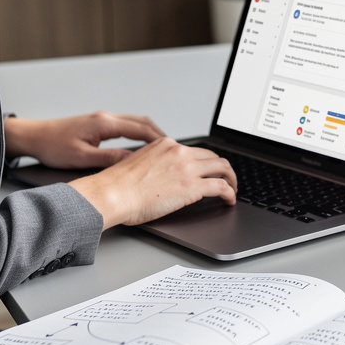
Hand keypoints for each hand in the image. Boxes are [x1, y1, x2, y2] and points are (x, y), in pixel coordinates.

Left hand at [3, 112, 166, 168]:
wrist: (34, 137)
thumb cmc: (52, 147)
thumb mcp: (81, 157)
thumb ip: (108, 159)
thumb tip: (132, 161)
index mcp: (104, 123)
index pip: (140, 129)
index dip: (158, 140)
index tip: (172, 149)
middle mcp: (106, 117)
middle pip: (142, 122)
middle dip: (160, 135)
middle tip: (174, 149)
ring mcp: (103, 119)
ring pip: (135, 123)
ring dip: (150, 134)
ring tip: (163, 149)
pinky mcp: (99, 124)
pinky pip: (126, 126)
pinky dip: (139, 134)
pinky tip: (142, 146)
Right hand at [68, 137, 236, 228]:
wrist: (112, 194)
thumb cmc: (117, 186)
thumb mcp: (138, 163)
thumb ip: (155, 164)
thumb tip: (162, 175)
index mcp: (165, 145)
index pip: (193, 150)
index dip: (204, 162)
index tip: (208, 169)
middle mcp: (179, 152)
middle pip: (212, 156)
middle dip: (221, 168)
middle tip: (226, 179)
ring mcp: (188, 168)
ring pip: (222, 168)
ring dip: (231, 179)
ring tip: (232, 189)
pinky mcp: (193, 186)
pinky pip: (222, 187)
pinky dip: (230, 193)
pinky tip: (230, 200)